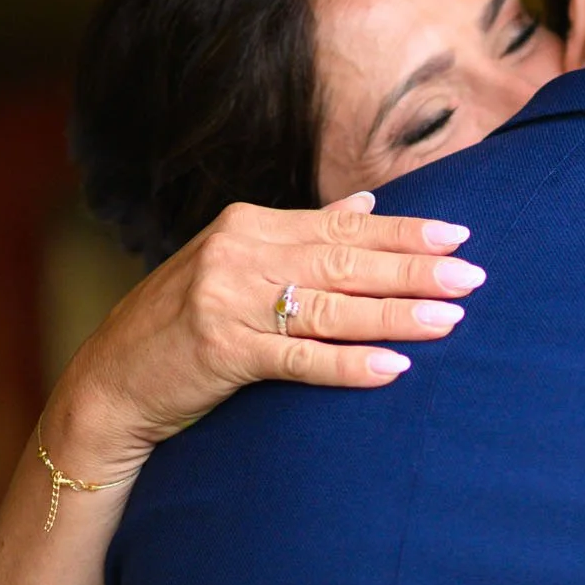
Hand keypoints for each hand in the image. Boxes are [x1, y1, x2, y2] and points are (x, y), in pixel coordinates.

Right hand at [43, 193, 485, 476]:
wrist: (113, 379)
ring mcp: (229, 302)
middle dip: (414, 270)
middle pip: (346, 261)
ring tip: (449, 319)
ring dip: (395, 314)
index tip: (458, 237)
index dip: (404, 233)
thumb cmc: (184, 322)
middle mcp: (240, 254)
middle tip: (472, 276)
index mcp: (250, 225)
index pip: (344, 226)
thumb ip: (302, 235)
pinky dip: (349, 363)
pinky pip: (300, 358)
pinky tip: (393, 368)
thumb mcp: (237, 263)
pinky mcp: (222, 352)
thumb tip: (366, 205)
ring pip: (330, 307)